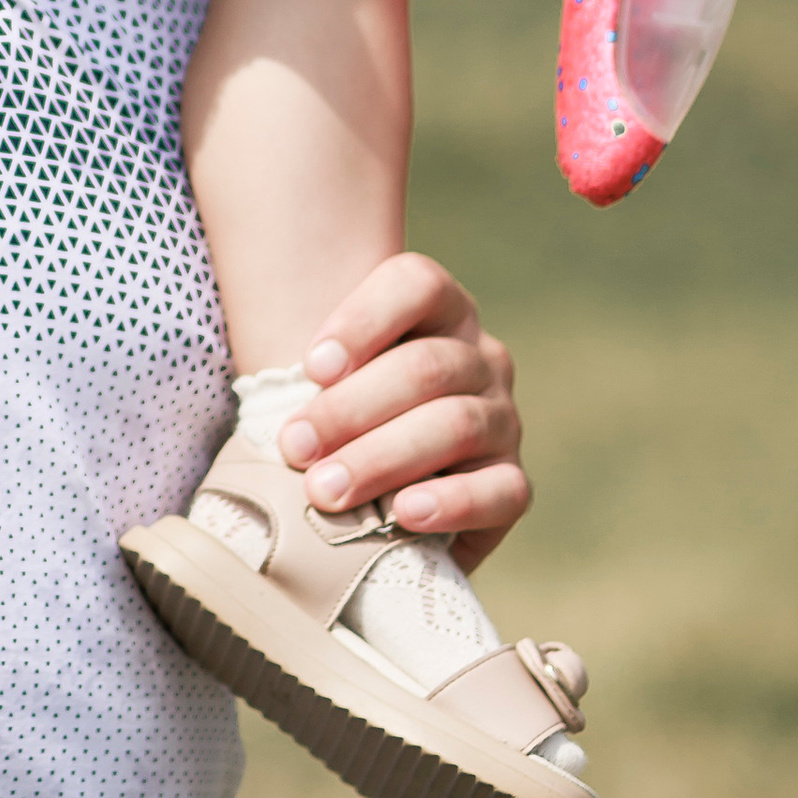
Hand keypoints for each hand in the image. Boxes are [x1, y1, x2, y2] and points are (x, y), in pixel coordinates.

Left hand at [277, 251, 528, 573]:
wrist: (384, 490)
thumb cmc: (344, 420)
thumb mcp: (331, 382)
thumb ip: (317, 379)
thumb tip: (286, 414)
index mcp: (440, 310)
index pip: (415, 284)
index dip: (363, 321)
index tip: (310, 368)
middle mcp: (480, 357)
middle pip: (425, 366)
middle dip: (350, 409)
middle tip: (295, 446)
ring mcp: (502, 419)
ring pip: (456, 424)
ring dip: (382, 458)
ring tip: (327, 489)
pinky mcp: (511, 483)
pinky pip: (501, 491)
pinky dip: (453, 502)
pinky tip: (405, 513)